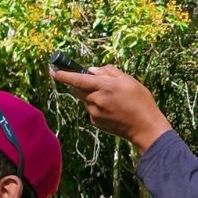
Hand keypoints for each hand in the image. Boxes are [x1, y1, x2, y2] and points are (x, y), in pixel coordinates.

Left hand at [50, 64, 172, 153]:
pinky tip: (113, 109)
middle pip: (78, 88)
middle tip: (98, 83)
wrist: (145, 128)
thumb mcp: (129, 80)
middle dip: (81, 83)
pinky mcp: (95, 122)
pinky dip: (97, 105)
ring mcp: (94, 112)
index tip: (52, 70)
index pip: (76, 79)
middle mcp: (95, 99)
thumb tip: (92, 70)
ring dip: (92, 95)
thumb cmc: (140, 101)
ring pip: (86, 99)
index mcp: (103, 86)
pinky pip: (91, 109)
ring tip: (113, 99)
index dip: (63, 74)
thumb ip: (109, 71)